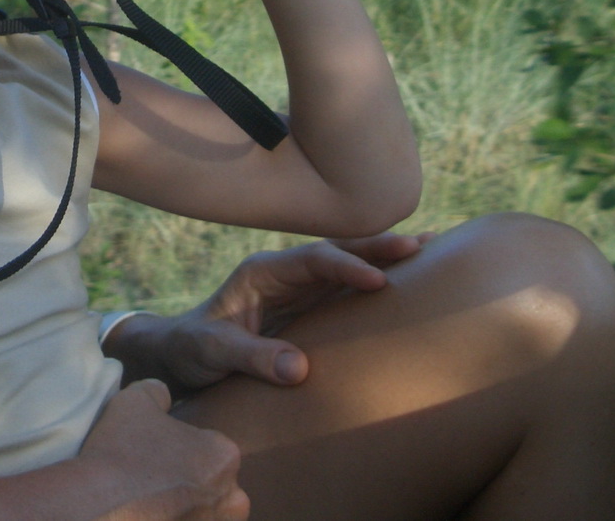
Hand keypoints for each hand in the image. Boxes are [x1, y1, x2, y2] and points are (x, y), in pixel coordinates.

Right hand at [78, 380, 248, 520]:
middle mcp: (230, 499)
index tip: (161, 454)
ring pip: (206, 515)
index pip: (211, 448)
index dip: (185, 449)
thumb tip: (162, 395)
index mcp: (224, 456)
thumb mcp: (135, 400)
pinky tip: (150, 517)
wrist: (95, 506)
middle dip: (194, 485)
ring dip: (188, 509)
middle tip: (160, 482)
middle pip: (216, 486)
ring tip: (154, 503)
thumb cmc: (121, 451)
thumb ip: (157, 391)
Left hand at [105, 234, 428, 393]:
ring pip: (349, 264)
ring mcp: (300, 288)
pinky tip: (412, 275)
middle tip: (422, 245)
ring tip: (433, 248)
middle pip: (337, 250)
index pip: (312, 259)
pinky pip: (349, 288)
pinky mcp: (311, 307)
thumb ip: (251, 357)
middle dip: (377, 246)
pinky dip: (380, 278)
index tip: (377, 280)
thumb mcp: (211, 352)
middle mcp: (285, 272)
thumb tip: (300, 370)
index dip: (345, 266)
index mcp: (262, 272)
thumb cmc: (191, 349)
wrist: (180, 354)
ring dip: (386, 256)